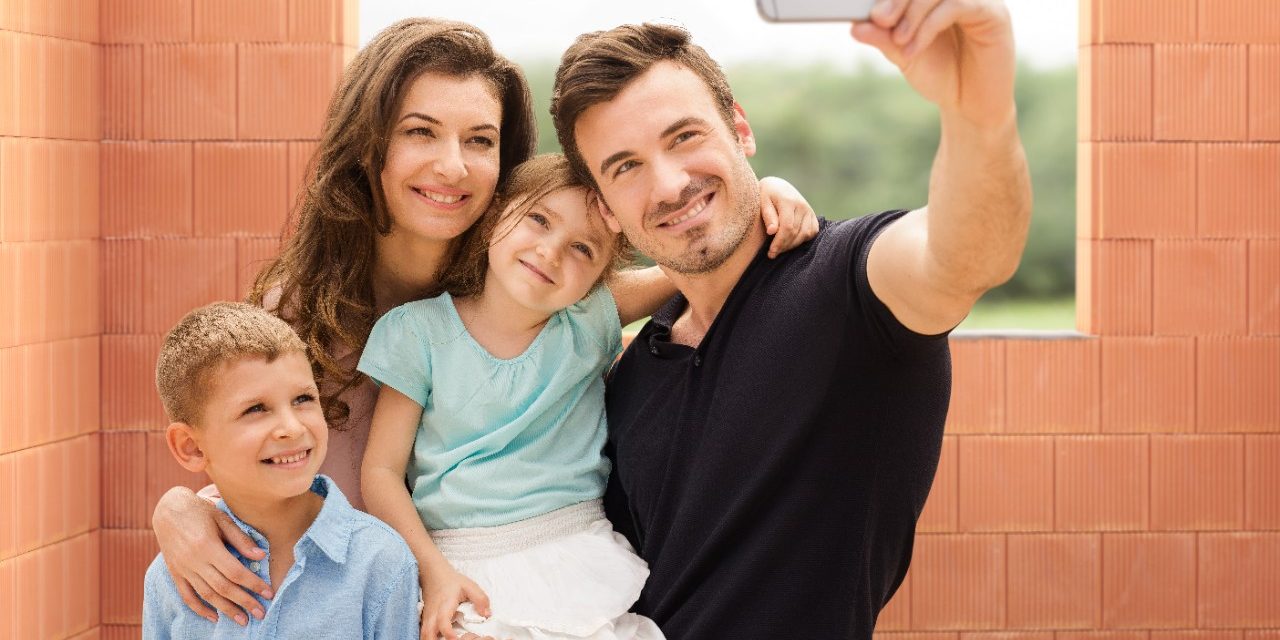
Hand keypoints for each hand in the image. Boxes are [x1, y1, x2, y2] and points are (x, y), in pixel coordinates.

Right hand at [152, 486, 271, 624]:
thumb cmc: (200, 511)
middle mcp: (194, 561)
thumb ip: (241, 539)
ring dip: (226, 609)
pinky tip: (214, 617)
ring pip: (206, 595)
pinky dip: (199, 608)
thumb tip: (261, 556)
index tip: (268, 593)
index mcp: (207, 546)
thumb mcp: (222, 519)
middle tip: (261, 613)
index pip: (235, 572)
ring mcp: (183, 569)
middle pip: (223, 587)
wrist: (167, 510)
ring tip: (243, 619)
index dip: (253, 584)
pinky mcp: (175, 573)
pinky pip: (187, 595)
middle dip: (244, 602)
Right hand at [419, 564, 491, 639]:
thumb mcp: (469, 586)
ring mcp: (427, 618)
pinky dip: (430, 638)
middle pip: (428, 633)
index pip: (443, 622)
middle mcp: (433, 614)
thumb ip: (480, 599)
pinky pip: (424, 632)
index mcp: (445, 605)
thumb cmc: (452, 581)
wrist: (433, 574)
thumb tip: (486, 615)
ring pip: (424, 634)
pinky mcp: (425, 620)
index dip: (449, 633)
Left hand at [759, 176, 818, 257]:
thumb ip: (768, 216)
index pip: (787, 227)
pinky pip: (812, 232)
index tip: (771, 252)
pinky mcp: (813, 215)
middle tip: (772, 254)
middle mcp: (802, 205)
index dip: (779, 242)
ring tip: (779, 248)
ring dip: (792, 245)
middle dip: (784, 246)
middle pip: (796, 232)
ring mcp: (809, 210)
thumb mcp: (762, 201)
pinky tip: (790, 242)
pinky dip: (802, 240)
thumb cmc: (766, 195)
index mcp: (788, 201)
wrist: (778, 186)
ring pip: (805, 234)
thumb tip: (772, 231)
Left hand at [852, 0, 1015, 126]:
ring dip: (913, 13)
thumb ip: (884, 39)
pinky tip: (914, 49)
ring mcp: (978, 0)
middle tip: (880, 20)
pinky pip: (958, 5)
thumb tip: (855, 27)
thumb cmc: (941, 76)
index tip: (870, 14)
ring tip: (899, 41)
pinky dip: (930, 25)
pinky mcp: (994, 14)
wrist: (970, 107)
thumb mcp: (905, 55)